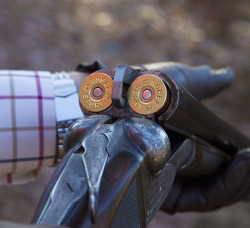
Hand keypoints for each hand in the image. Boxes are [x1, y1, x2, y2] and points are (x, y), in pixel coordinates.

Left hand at [138, 62, 249, 212]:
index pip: (222, 163)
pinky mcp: (160, 192)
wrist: (113, 95)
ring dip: (240, 181)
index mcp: (187, 144)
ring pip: (215, 192)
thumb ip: (203, 85)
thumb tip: (226, 75)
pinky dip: (224, 189)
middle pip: (222, 180)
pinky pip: (200, 199)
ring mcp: (171, 181)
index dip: (240, 162)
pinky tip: (243, 174)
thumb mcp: (178, 84)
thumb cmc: (142, 88)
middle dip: (243, 175)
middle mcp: (180, 165)